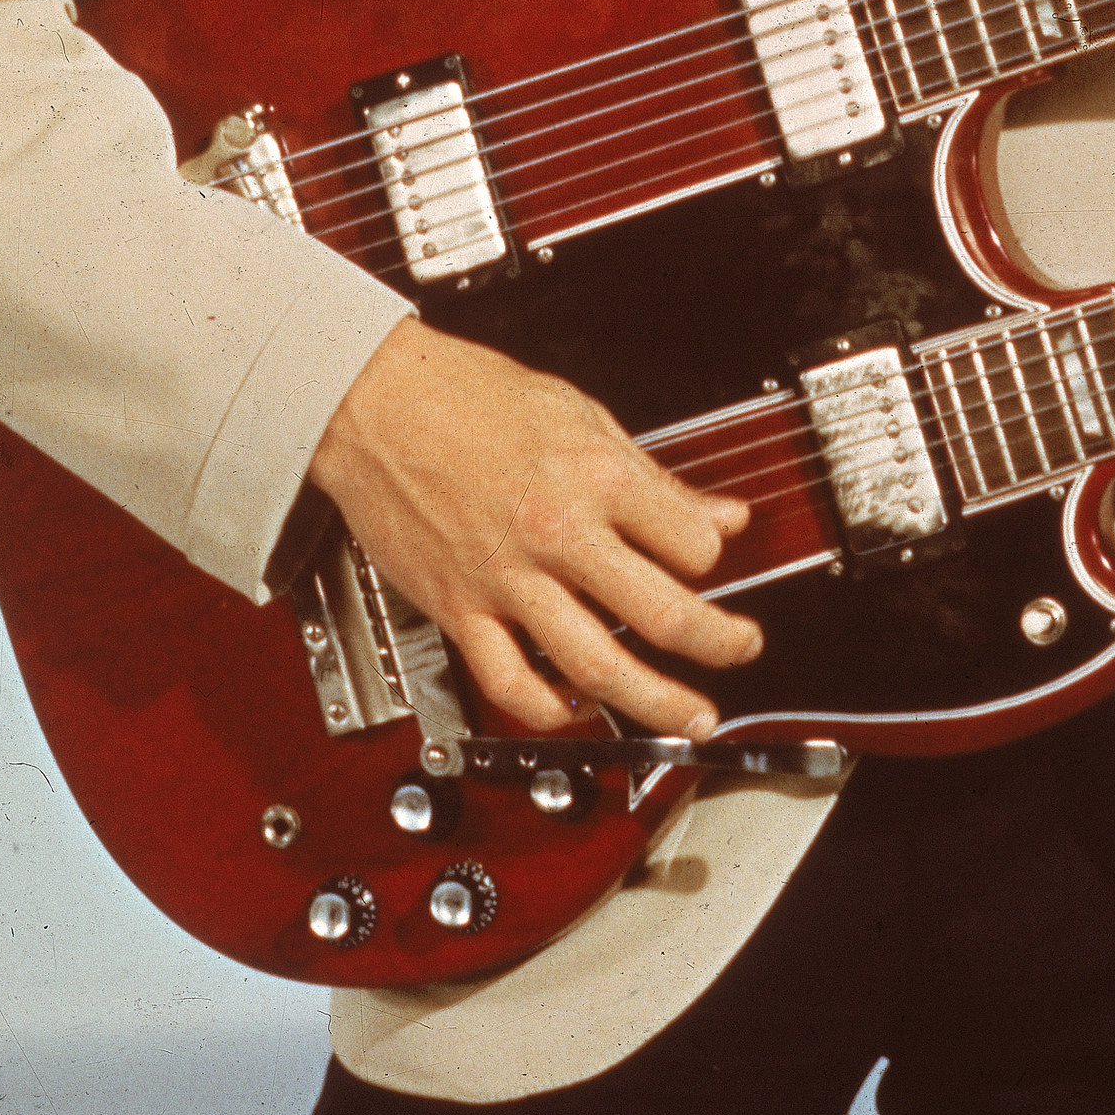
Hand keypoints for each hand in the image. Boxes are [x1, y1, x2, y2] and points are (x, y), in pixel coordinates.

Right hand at [307, 319, 755, 737]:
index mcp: (597, 477)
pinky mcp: (458, 607)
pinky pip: (509, 681)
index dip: (714, 557)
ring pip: (596, 664)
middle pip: (663, 614)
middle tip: (740, 651)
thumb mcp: (582, 415)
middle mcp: (558, 533)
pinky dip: (547, 708)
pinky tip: (574, 708)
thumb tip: (720, 513)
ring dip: (655, 701)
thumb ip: (654, 477)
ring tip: (688, 718)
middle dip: (719, 644)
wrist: (375, 401)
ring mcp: (506, 579)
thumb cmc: (467, 396)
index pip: (693, 545)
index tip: (712, 561)